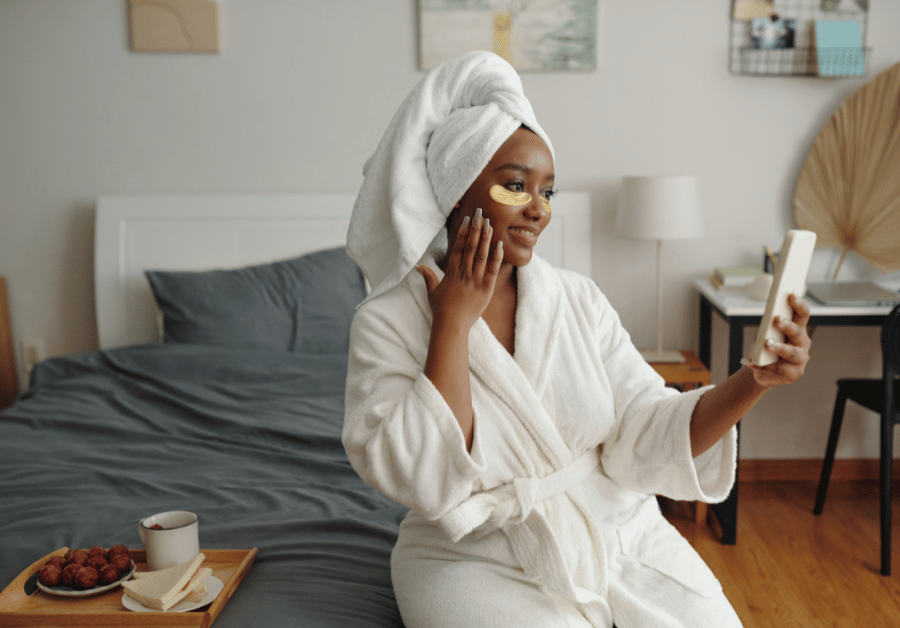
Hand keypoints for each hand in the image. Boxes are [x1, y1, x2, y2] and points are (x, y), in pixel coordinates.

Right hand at [417, 208, 503, 330]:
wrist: (451, 326)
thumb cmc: (441, 311)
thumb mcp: (432, 292)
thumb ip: (428, 277)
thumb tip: (420, 266)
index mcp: (451, 272)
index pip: (458, 248)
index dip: (463, 233)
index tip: (468, 220)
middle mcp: (463, 273)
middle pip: (470, 247)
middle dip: (476, 229)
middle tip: (480, 214)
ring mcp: (475, 280)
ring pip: (481, 255)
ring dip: (485, 238)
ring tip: (489, 223)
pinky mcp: (486, 289)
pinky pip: (492, 270)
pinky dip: (496, 257)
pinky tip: (499, 244)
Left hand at [746, 293, 811, 387]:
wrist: (762, 370)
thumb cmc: (766, 348)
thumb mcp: (766, 335)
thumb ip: (768, 328)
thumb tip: (765, 325)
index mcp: (798, 329)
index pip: (802, 315)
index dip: (798, 304)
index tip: (791, 295)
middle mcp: (802, 343)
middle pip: (798, 332)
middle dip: (787, 325)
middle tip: (776, 319)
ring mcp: (800, 359)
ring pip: (791, 352)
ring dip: (779, 347)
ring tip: (767, 344)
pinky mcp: (794, 373)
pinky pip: (779, 369)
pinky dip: (763, 365)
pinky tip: (752, 362)